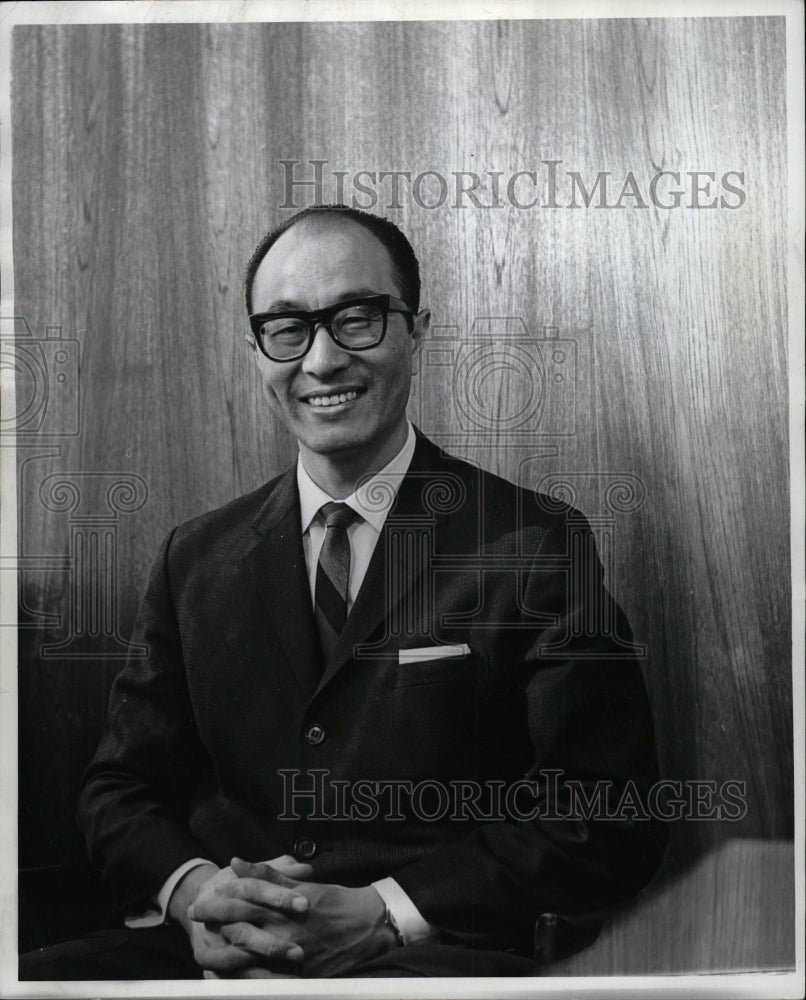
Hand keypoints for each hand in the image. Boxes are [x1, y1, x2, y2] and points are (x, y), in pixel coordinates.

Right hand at [172, 856, 312, 974]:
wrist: (198, 905)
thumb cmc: (236, 888)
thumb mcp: (253, 874)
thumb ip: (279, 871)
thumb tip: (306, 870)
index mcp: (227, 889)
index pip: (254, 890)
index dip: (279, 896)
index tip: (305, 904)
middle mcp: (215, 918)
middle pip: (243, 932)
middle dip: (272, 944)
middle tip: (299, 953)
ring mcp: (210, 944)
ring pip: (235, 959)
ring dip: (262, 970)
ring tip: (290, 977)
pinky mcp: (209, 963)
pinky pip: (229, 978)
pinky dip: (250, 983)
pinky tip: (274, 987)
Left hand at [209, 858, 397, 977]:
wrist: (366, 925)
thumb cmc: (333, 899)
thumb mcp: (301, 884)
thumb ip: (268, 874)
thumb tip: (236, 861)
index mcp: (281, 907)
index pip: (240, 905)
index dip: (216, 905)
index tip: (199, 904)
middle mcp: (281, 931)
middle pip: (238, 932)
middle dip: (213, 929)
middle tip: (195, 926)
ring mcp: (288, 956)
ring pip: (247, 960)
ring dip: (223, 956)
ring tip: (205, 955)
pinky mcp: (298, 975)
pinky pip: (265, 982)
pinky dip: (245, 980)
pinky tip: (231, 978)